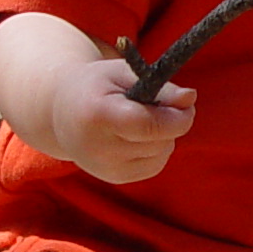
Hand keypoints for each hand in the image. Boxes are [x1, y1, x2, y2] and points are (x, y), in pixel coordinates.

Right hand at [47, 58, 195, 183]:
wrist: (62, 113)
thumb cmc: (97, 86)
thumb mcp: (123, 74)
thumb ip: (159, 85)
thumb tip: (190, 98)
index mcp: (98, 115)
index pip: (147, 125)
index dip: (175, 117)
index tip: (187, 104)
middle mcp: (99, 148)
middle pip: (159, 140)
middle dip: (172, 122)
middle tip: (161, 104)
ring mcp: (106, 168)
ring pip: (162, 153)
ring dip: (164, 135)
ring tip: (140, 119)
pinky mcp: (115, 178)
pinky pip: (155, 164)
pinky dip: (156, 149)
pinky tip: (137, 135)